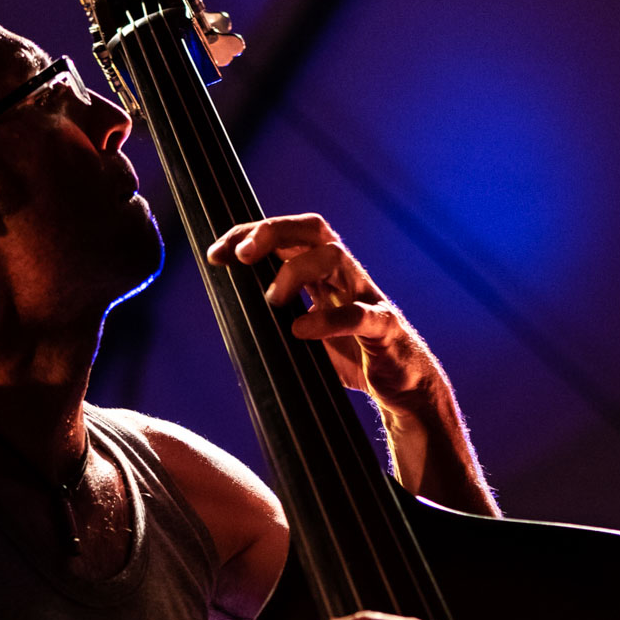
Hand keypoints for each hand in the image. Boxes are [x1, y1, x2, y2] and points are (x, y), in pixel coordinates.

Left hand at [206, 213, 430, 409]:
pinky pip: (359, 315)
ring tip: (271, 300)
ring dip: (295, 271)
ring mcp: (368, 297)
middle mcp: (346, 275)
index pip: (287, 235)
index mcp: (325, 273)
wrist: (403, 389)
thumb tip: (229, 311)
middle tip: (242, 255)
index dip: (249, 235)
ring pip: (335, 257)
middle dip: (272, 232)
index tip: (216, 254)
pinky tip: (300, 330)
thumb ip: (277, 315)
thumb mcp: (306, 330)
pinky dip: (328, 320)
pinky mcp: (386, 327)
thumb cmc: (352, 356)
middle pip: (313, 230)